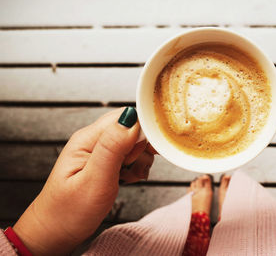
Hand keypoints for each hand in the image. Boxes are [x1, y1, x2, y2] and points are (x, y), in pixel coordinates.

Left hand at [13, 107, 155, 254]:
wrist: (56, 232)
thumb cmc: (68, 212)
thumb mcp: (93, 180)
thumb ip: (113, 148)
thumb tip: (130, 118)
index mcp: (88, 139)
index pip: (124, 117)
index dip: (141, 131)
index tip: (144, 152)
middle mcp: (93, 140)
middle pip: (131, 127)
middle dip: (141, 148)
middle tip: (131, 168)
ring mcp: (100, 151)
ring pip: (134, 143)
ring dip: (139, 160)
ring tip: (128, 176)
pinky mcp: (105, 162)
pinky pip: (130, 156)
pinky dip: (135, 167)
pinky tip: (127, 179)